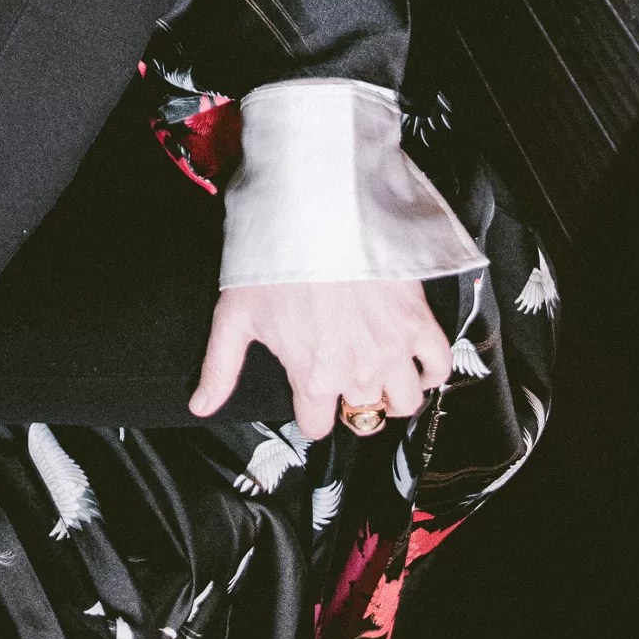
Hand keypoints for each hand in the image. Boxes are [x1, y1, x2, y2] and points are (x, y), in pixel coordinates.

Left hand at [189, 280, 452, 442]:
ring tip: (381, 376)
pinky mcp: (418, 321)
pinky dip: (431, 371)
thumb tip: (200, 407)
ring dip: (393, 396)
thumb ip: (220, 368)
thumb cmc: (271, 261)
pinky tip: (416, 363)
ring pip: (405, 401)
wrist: (317, 213)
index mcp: (312, 376)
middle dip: (352, 402)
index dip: (312, 413)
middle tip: (344, 373)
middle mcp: (356, 372)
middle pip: (363, 415)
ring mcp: (392, 348)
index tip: (311, 396)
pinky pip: (439, 364)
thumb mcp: (234, 315)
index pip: (318, 426)